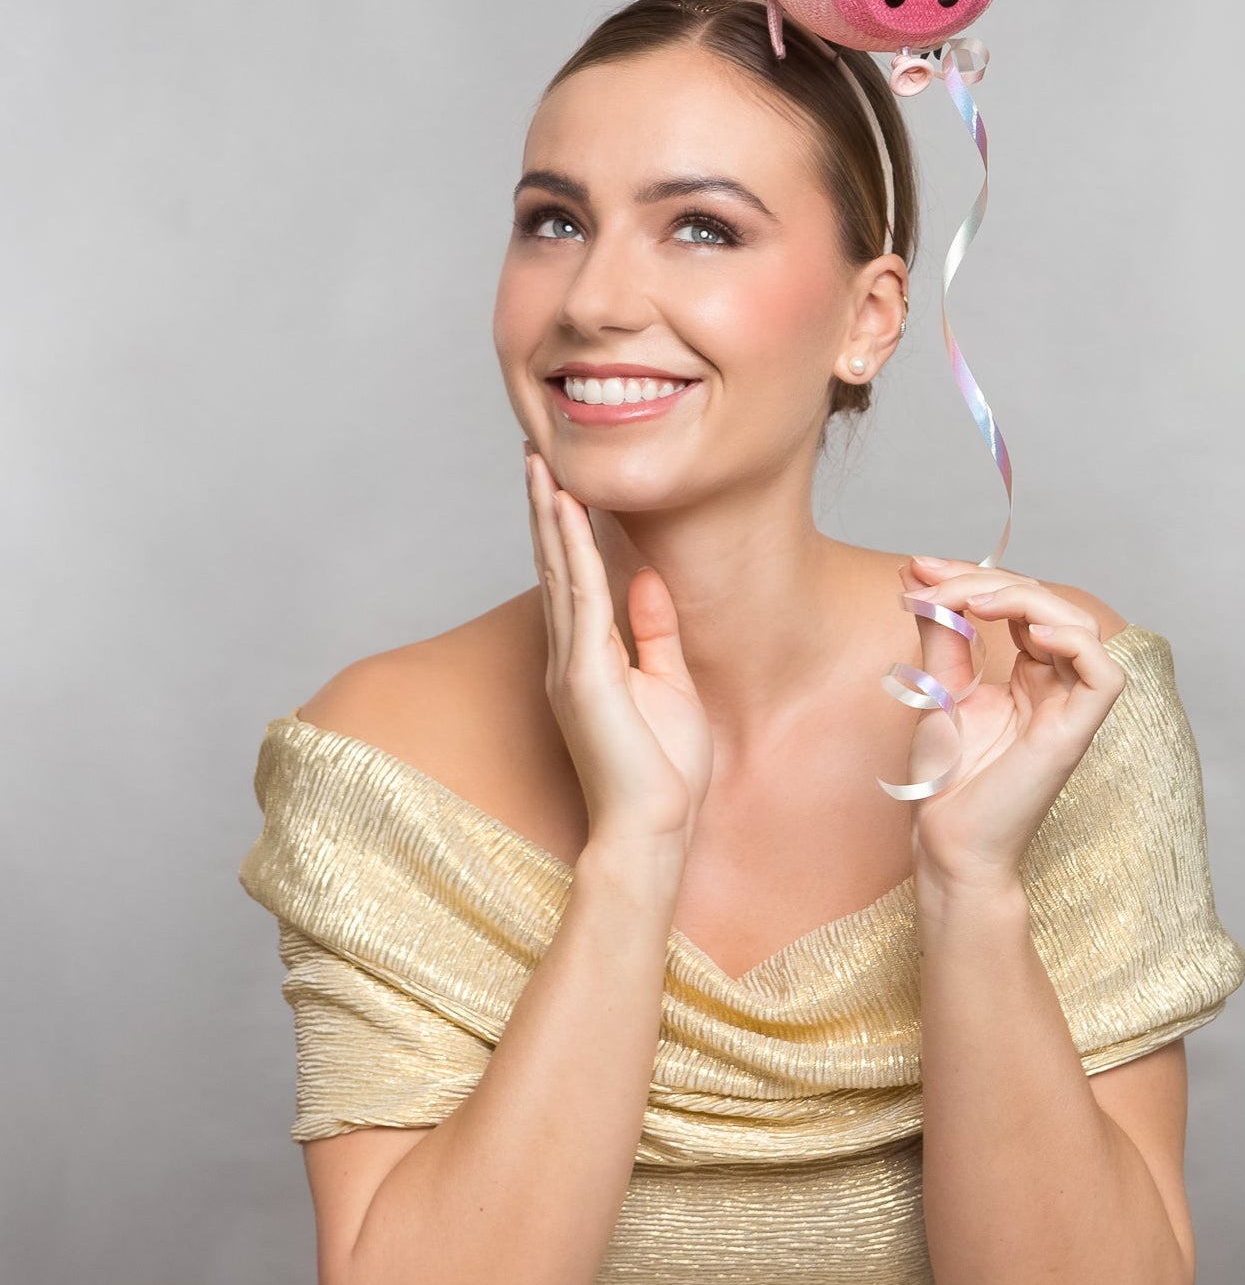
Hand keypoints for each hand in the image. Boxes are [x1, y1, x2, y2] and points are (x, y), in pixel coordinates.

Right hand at [526, 448, 712, 859]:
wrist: (653, 830)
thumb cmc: (663, 771)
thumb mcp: (669, 684)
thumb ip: (655, 632)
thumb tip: (648, 578)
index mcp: (588, 659)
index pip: (572, 579)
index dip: (564, 528)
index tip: (561, 481)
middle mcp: (569, 656)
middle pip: (553, 566)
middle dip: (544, 508)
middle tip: (535, 453)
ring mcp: (571, 665)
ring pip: (558, 573)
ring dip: (550, 517)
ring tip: (542, 467)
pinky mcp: (584, 676)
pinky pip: (580, 599)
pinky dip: (574, 552)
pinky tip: (568, 514)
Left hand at [893, 557, 1126, 891]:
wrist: (948, 842)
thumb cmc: (947, 778)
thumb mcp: (937, 687)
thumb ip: (939, 633)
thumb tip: (918, 575)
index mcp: (1029, 673)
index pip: (1017, 602)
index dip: (973, 576)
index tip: (918, 567)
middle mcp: (1055, 684)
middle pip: (1045, 604)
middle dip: (987, 580)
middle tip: (932, 577)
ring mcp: (1069, 707)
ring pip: (1079, 627)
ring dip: (1026, 600)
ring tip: (974, 601)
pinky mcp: (1077, 733)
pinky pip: (1105, 677)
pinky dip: (1076, 645)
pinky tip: (1033, 632)